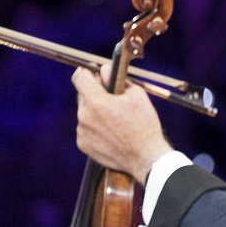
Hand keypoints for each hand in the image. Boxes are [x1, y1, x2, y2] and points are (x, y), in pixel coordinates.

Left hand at [72, 67, 169, 185]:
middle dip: (95, 92)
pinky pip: (85, 128)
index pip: (80, 77)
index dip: (86, 71)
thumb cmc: (144, 124)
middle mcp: (84, 116)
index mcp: (96, 101)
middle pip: (82, 94)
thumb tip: (104, 69)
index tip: (92, 71)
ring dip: (96, 110)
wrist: (145, 157)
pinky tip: (111, 132)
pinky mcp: (82, 144)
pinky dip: (95, 127)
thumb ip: (117, 79)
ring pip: (85, 112)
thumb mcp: (137, 94)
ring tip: (115, 119)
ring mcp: (81, 131)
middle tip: (112, 96)